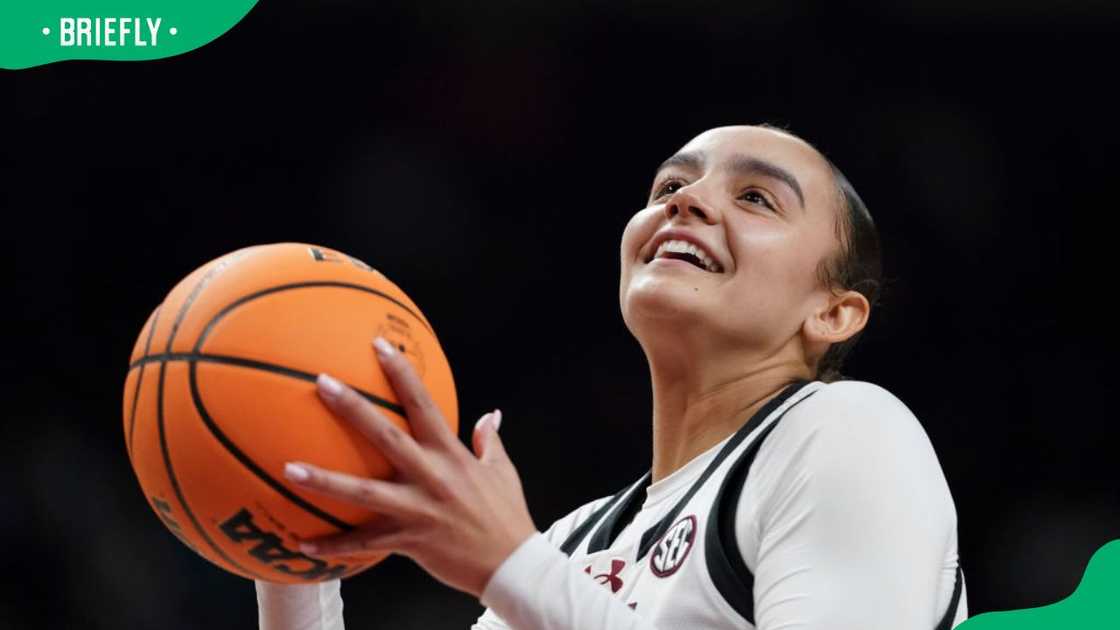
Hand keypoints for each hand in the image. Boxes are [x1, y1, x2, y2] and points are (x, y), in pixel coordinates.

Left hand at [282, 337, 537, 597]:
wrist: (510, 565)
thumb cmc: (507, 515)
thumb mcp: (502, 471)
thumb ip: (489, 441)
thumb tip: (491, 416)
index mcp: (451, 454)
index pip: (423, 404)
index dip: (401, 372)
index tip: (379, 345)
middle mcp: (431, 476)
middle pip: (385, 437)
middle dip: (352, 408)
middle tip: (321, 383)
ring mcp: (417, 509)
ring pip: (363, 493)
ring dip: (324, 480)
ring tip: (288, 469)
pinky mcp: (409, 541)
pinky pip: (364, 544)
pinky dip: (333, 546)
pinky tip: (302, 546)